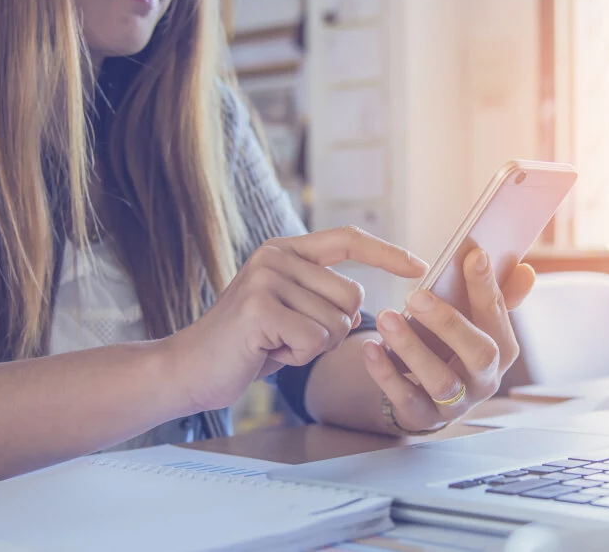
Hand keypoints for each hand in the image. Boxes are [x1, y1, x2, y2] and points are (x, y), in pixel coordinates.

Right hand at [166, 227, 427, 413]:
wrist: (188, 369)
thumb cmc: (247, 345)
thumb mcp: (288, 308)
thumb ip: (319, 294)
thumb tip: (363, 301)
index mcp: (285, 250)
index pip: (348, 239)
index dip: (387, 252)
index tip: (420, 266)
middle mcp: (276, 256)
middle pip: (352, 295)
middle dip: (332, 328)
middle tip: (288, 336)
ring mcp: (266, 279)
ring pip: (335, 322)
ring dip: (311, 346)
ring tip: (273, 343)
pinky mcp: (260, 309)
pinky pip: (315, 341)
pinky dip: (297, 357)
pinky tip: (266, 353)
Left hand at [361, 249, 535, 432]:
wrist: (429, 397)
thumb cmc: (455, 349)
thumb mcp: (476, 324)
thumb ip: (498, 295)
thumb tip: (526, 270)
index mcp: (502, 349)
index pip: (497, 314)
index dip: (486, 286)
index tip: (472, 256)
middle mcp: (485, 379)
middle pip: (479, 354)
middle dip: (449, 323)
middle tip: (416, 295)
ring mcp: (456, 403)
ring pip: (440, 381)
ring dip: (411, 348)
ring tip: (386, 318)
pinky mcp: (424, 417)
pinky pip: (406, 398)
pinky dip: (385, 372)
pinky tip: (370, 347)